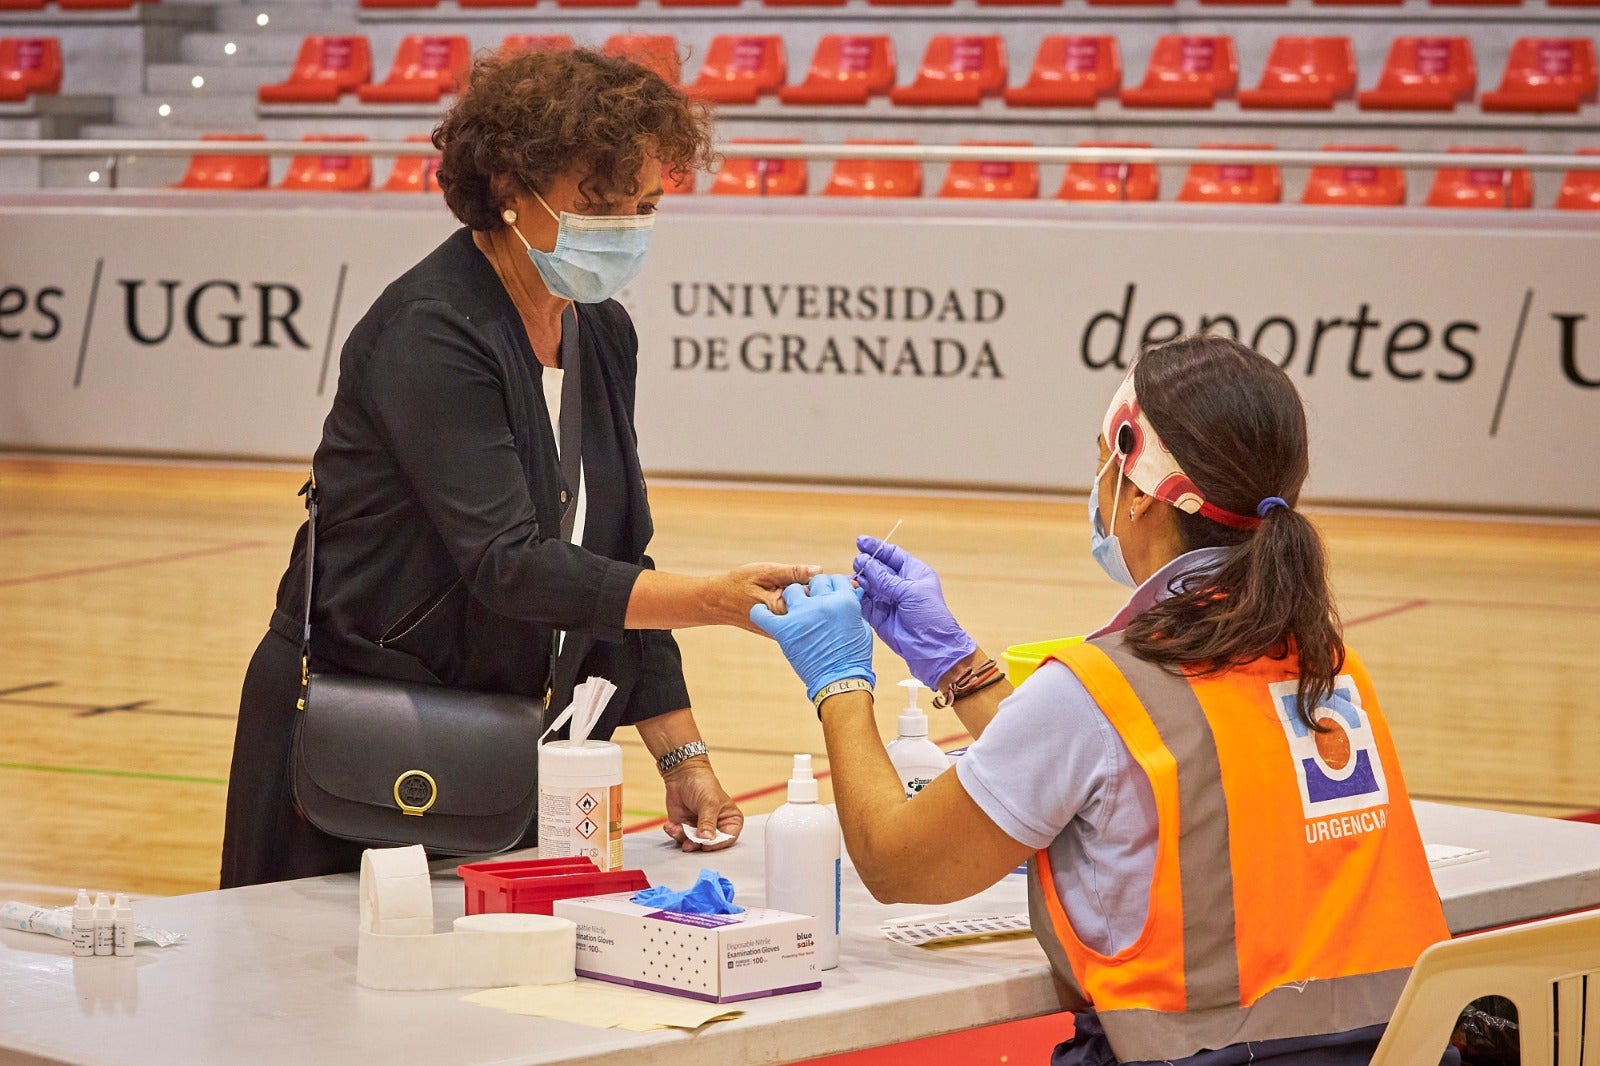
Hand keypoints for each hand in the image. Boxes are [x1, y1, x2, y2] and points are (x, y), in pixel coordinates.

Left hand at [661, 757, 742, 851]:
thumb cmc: (702, 783)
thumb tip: (706, 839)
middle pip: (710, 844)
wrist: (681, 774)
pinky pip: (680, 837)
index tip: (706, 844)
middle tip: (688, 843)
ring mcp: (700, 827)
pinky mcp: (685, 826)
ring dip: (683, 838)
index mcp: (729, 819)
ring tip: (676, 829)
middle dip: (697, 844)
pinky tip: (670, 825)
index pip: (728, 838)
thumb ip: (708, 822)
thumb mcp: (708, 802)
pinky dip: (674, 833)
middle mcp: (716, 826)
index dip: (717, 844)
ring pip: (693, 843)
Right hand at [713, 563, 822, 633]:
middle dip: (816, 594)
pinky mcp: (782, 634)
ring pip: (808, 616)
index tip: (820, 579)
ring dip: (808, 602)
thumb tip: (818, 571)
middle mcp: (785, 625)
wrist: (719, 603)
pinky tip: (786, 600)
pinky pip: (800, 620)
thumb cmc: (740, 584)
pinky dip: (800, 609)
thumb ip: (792, 573)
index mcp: (782, 609)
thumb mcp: (765, 572)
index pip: (815, 597)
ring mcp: (784, 632)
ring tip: (788, 592)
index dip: (820, 585)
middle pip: (815, 609)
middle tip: (803, 584)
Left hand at [749, 574, 874, 700]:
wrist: (840, 682)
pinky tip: (764, 612)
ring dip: (794, 597)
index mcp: (843, 601)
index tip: (830, 594)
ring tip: (795, 610)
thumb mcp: (861, 628)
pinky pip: (763, 614)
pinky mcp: (784, 630)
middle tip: (815, 603)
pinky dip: (760, 612)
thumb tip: (852, 592)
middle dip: (816, 589)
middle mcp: (822, 603)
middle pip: (815, 581)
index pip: (835, 579)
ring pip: (791, 590)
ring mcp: (801, 615)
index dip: (833, 586)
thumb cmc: (854, 657)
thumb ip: (853, 607)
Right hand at [852, 537, 976, 690]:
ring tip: (853, 577)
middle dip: (866, 564)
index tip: (860, 542)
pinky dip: (857, 596)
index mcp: (914, 573)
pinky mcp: (879, 615)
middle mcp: (900, 584)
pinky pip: (864, 602)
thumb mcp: (909, 592)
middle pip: (878, 568)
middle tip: (857, 563)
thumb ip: (885, 578)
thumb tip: (864, 563)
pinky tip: (851, 591)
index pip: (892, 554)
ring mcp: (889, 600)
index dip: (876, 548)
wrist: (931, 649)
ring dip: (860, 580)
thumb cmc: (929, 616)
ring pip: (869, 584)